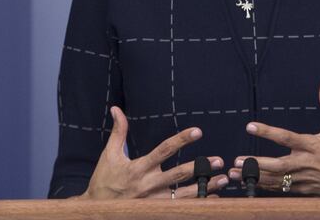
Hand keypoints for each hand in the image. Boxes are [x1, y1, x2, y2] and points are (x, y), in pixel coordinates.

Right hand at [79, 106, 228, 198]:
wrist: (96, 209)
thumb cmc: (104, 181)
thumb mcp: (109, 155)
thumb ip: (118, 132)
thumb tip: (117, 109)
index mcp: (138, 168)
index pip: (164, 150)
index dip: (181, 140)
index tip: (197, 131)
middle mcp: (148, 185)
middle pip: (178, 176)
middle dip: (199, 168)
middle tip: (217, 161)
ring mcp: (153, 202)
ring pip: (183, 195)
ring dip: (204, 187)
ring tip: (222, 180)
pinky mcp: (156, 212)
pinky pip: (180, 209)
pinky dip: (197, 205)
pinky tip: (211, 199)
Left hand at [227, 81, 319, 197]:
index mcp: (314, 145)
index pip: (286, 137)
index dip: (267, 131)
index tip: (250, 126)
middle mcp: (306, 163)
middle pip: (276, 165)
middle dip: (255, 163)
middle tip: (237, 161)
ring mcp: (305, 179)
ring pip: (276, 180)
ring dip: (255, 177)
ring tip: (236, 175)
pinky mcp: (305, 190)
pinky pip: (283, 189)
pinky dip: (267, 187)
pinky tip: (253, 184)